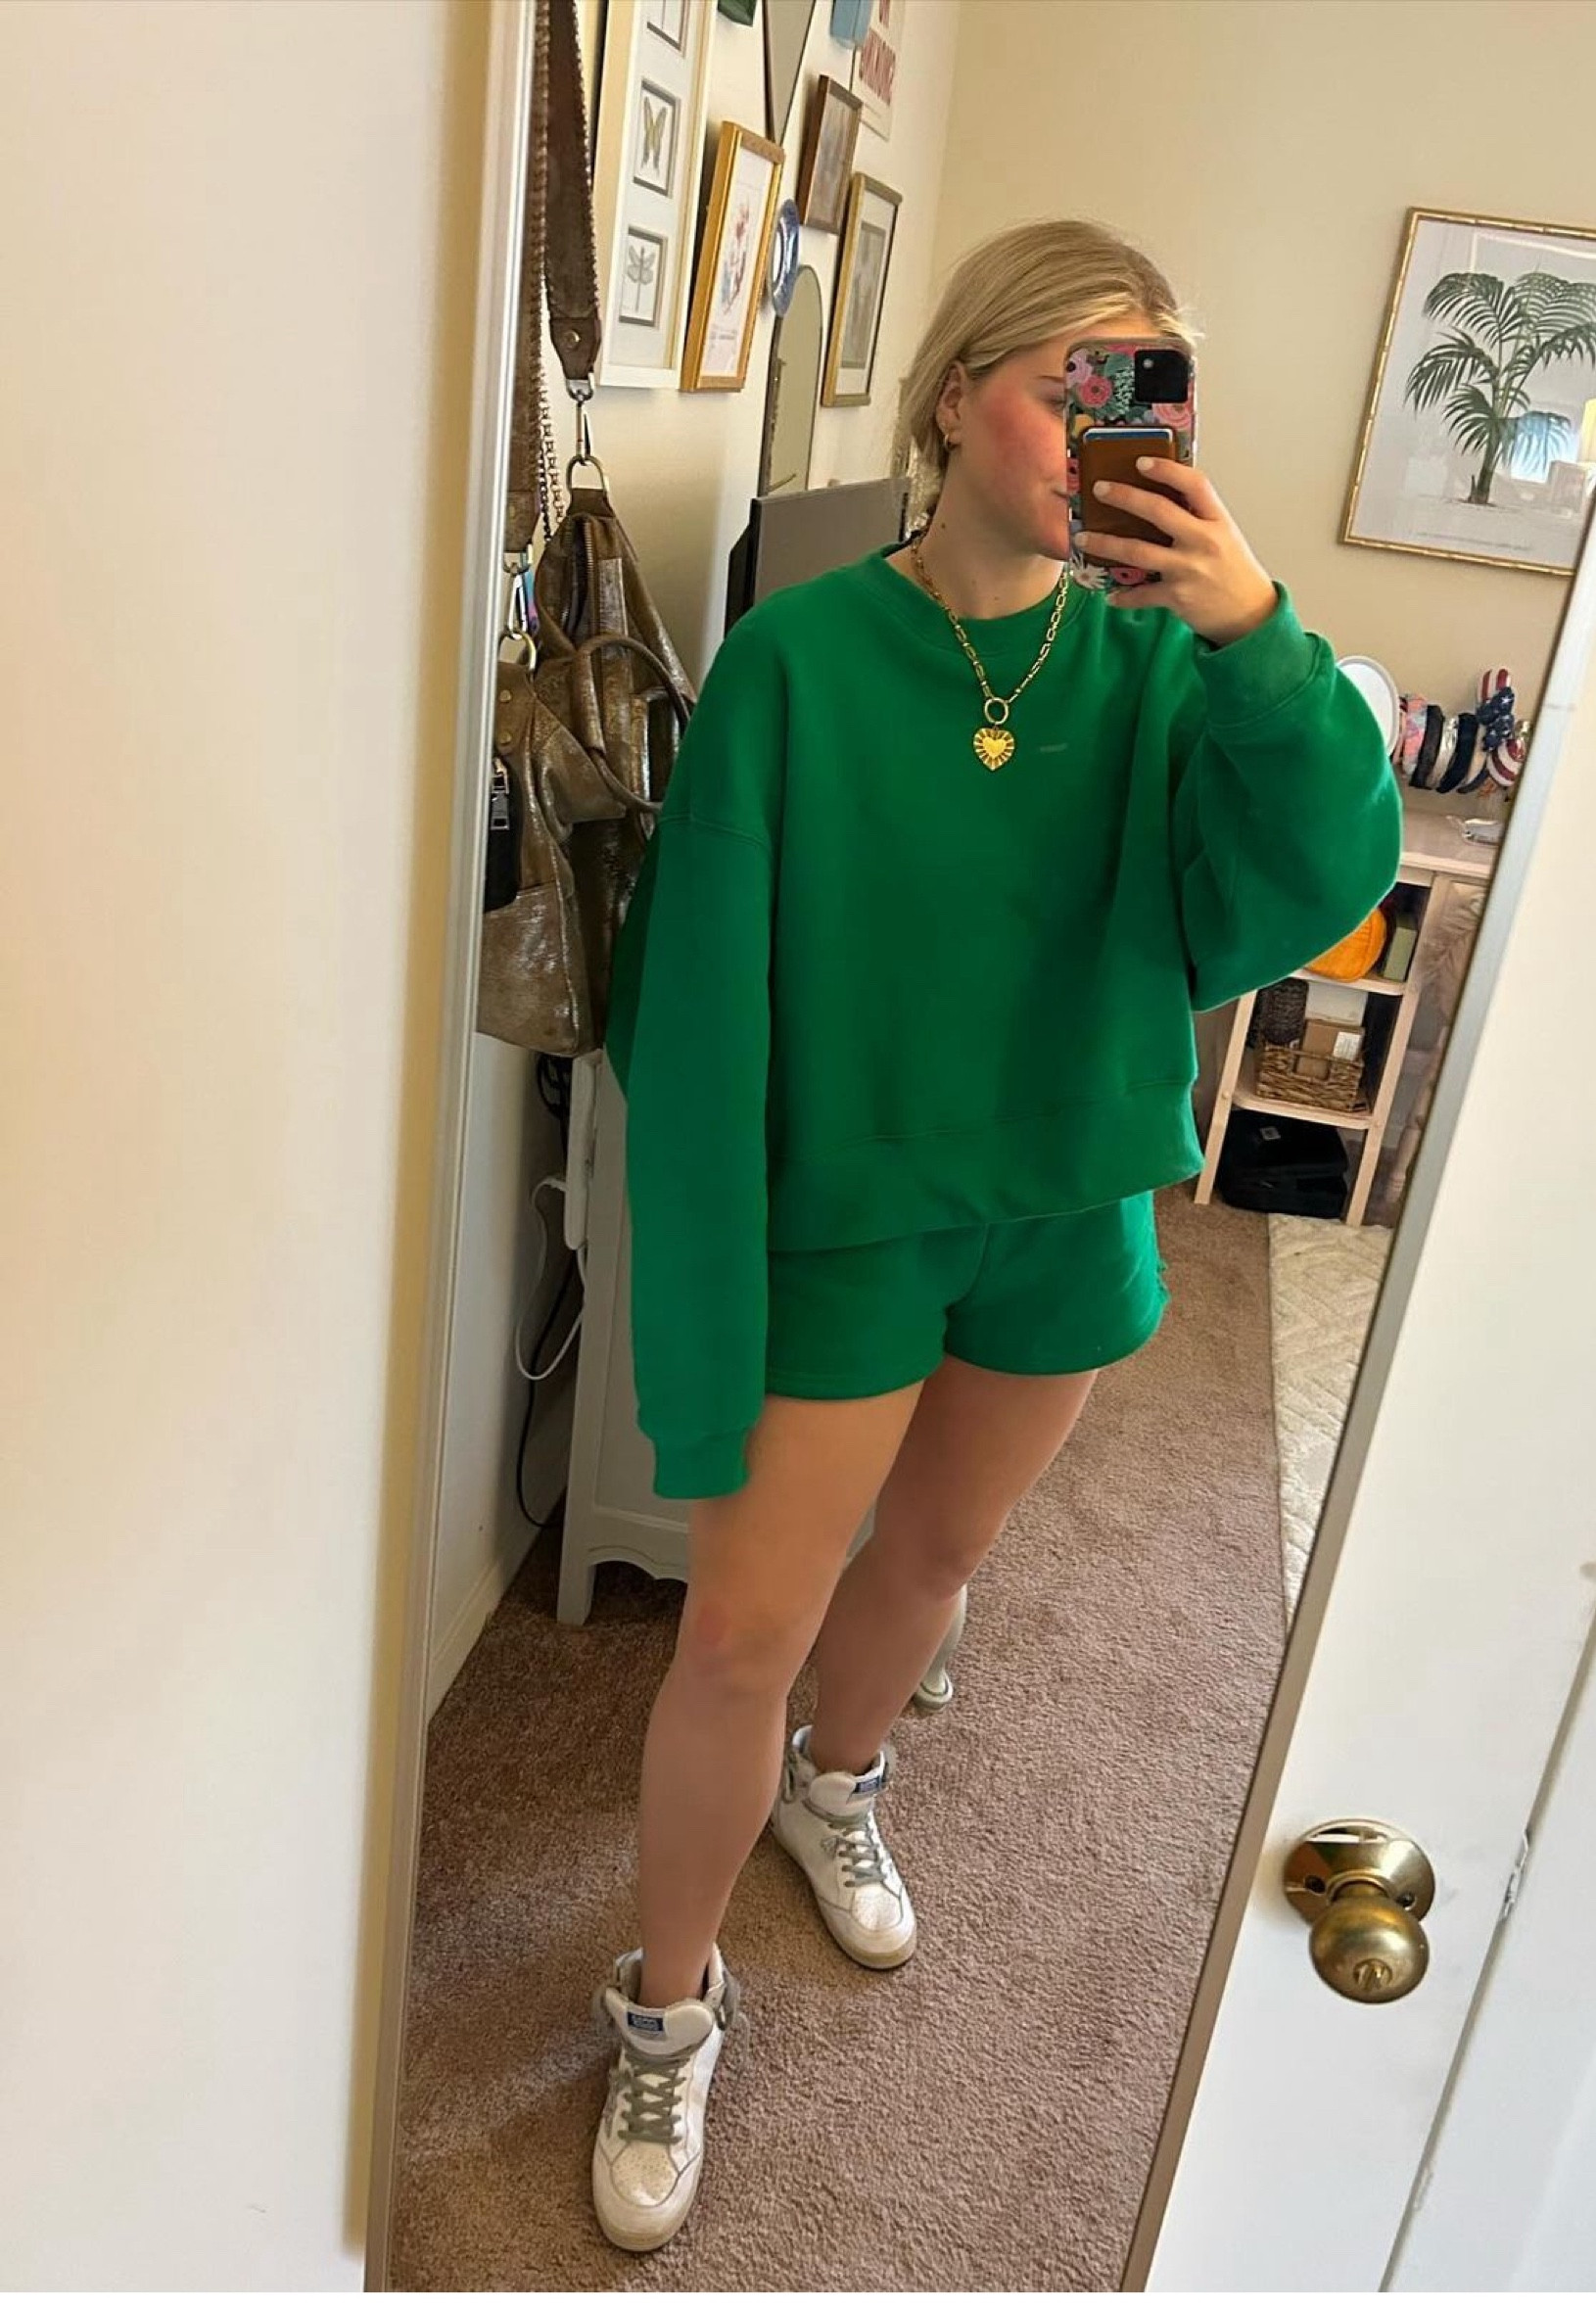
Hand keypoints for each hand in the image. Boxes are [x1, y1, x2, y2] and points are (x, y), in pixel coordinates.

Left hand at [1076, 457, 1278, 645]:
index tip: (1141, 462)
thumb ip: (1197, 518)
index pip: (1194, 484)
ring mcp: (1189, 569)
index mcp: (1217, 521)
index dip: (1167, 469)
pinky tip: (1110, 594)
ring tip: (1083, 538)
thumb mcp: (1225, 535)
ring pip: (1138, 551)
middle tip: (1100, 489)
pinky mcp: (1177, 596)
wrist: (1249, 614)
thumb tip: (1160, 498)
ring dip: (1105, 544)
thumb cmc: (1234, 571)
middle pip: (1158, 511)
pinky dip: (1124, 596)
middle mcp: (1203, 541)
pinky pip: (1141, 594)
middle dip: (1124, 497)